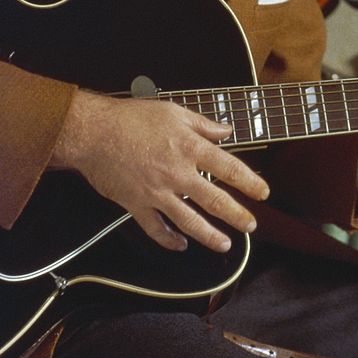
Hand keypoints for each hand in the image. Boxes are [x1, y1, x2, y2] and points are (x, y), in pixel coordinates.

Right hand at [50, 90, 268, 252]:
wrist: (94, 133)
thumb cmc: (132, 118)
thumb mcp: (174, 112)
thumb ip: (203, 124)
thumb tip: (226, 131)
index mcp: (190, 148)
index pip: (230, 168)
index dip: (250, 182)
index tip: (263, 192)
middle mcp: (178, 174)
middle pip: (215, 201)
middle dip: (237, 216)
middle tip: (251, 225)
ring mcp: (158, 193)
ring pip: (189, 221)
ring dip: (209, 236)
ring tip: (224, 244)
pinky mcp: (137, 205)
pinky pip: (156, 229)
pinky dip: (169, 240)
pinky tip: (181, 245)